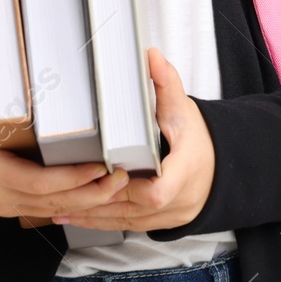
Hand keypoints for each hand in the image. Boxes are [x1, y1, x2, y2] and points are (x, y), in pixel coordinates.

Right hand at [0, 43, 131, 220]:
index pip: (35, 182)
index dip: (69, 178)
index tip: (98, 167)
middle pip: (52, 202)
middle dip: (90, 194)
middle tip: (123, 178)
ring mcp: (6, 205)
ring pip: (53, 210)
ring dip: (89, 202)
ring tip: (121, 187)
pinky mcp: (14, 206)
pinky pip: (48, 210)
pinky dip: (75, 204)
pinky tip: (100, 195)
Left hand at [55, 47, 215, 230]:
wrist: (220, 166)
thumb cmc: (198, 138)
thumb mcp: (183, 108)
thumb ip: (166, 83)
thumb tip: (150, 56)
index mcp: (185, 170)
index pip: (157, 191)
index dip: (130, 188)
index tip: (109, 175)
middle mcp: (177, 199)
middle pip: (132, 208)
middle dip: (97, 201)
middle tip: (64, 192)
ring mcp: (168, 215)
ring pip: (126, 221)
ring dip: (92, 215)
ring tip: (60, 206)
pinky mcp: (158, 223)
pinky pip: (127, 226)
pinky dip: (100, 222)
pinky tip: (75, 216)